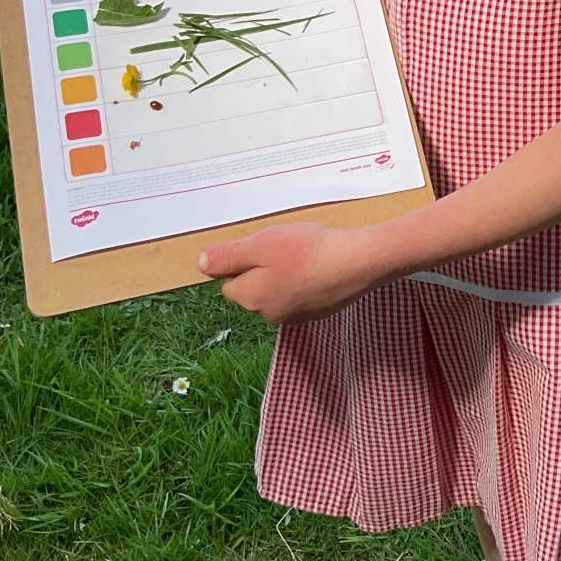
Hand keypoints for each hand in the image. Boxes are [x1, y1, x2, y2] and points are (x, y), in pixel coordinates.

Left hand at [199, 222, 376, 325]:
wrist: (359, 262)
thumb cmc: (308, 251)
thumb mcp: (261, 245)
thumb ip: (228, 256)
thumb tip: (201, 264)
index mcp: (251, 297)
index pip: (230, 283)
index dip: (241, 261)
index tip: (260, 245)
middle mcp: (269, 313)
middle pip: (254, 288)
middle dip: (264, 268)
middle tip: (284, 245)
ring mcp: (296, 315)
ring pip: (278, 291)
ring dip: (286, 274)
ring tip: (305, 253)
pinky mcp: (318, 311)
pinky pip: (301, 294)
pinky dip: (306, 281)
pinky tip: (320, 264)